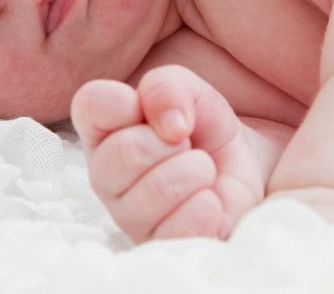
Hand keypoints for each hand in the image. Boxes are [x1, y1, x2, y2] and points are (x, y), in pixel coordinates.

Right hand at [71, 64, 263, 241]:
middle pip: (124, 151)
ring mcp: (128, 216)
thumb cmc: (202, 127)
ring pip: (155, 190)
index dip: (125, 102)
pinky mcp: (158, 246)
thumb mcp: (189, 90)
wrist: (243, 166)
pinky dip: (206, 206)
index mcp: (103, 130)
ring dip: (195, 171)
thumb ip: (167, 87)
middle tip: (186, 144)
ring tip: (202, 170)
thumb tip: (171, 126)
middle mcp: (105, 175)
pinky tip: (208, 200)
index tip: (151, 111)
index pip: (90, 105)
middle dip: (172, 142)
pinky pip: (178, 229)